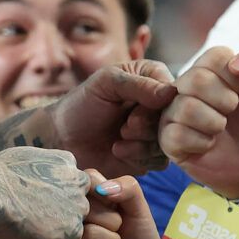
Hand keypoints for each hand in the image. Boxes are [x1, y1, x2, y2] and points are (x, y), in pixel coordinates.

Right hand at [0, 147, 91, 238]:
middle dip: (49, 221)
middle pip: (70, 212)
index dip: (45, 202)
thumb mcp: (24, 160)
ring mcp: (78, 210)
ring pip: (68, 235)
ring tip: (20, 234)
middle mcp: (78, 185)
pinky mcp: (71, 234)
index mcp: (67, 163)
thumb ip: (41, 171)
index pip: (66, 190)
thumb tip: (34, 178)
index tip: (24, 205)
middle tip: (21, 221)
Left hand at [47, 61, 177, 174]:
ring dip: (142, 143)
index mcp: (151, 78)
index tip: (132, 111)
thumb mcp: (106, 84)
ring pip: (170, 141)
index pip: (175, 91)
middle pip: (175, 118)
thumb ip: (138, 84)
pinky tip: (119, 151)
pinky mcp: (149, 155)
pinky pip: (161, 160)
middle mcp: (158, 104)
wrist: (62, 139)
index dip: (159, 105)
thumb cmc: (81, 105)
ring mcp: (155, 130)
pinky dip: (140, 157)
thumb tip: (171, 92)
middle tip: (125, 127)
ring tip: (119, 138)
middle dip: (148, 125)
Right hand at [54, 175, 169, 238]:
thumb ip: (128, 187)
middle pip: (81, 205)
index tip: (113, 205)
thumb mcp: (140, 209)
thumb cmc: (140, 238)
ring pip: (81, 232)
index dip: (102, 193)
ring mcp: (66, 237)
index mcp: (90, 196)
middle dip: (109, 221)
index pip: (85, 179)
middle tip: (117, 229)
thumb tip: (103, 188)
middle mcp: (74, 214)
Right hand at [159, 45, 238, 198]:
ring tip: (221, 130)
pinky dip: (202, 143)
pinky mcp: (168, 140)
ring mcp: (175, 113)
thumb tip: (235, 63)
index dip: (235, 77)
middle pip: (195, 79)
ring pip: (185, 107)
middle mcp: (186, 87)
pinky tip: (209, 145)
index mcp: (210, 69)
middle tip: (232, 112)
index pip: (214, 56)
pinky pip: (176, 135)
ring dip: (214, 123)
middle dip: (225, 101)